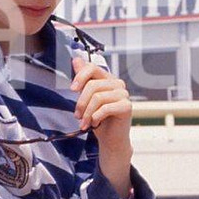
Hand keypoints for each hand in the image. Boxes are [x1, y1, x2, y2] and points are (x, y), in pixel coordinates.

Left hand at [71, 57, 133, 195]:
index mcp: (107, 78)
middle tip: (77, 116)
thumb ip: (83, 79)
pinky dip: (96, 117)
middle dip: (81, 102)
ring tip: (84, 123)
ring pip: (98, 98)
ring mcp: (124, 95)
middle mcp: (117, 84)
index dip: (80, 76)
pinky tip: (94, 124)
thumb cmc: (98, 118)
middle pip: (93, 86)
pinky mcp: (127, 106)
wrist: (111, 139)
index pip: (92, 67)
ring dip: (87, 113)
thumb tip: (76, 59)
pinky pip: (106, 108)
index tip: (72, 89)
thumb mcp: (86, 98)